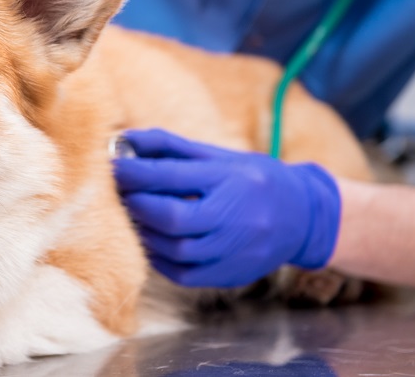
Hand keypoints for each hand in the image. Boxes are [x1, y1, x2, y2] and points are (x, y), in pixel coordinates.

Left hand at [113, 129, 339, 287]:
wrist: (303, 216)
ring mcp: (236, 250)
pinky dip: (159, 259)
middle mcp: (237, 217)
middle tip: (117, 194)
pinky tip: (150, 242)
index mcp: (231, 179)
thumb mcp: (218, 155)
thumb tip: (122, 140)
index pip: (173, 177)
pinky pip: (184, 273)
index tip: (112, 166)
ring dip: (143, 233)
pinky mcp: (232, 275)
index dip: (135, 173)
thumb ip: (169, 147)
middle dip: (137, 205)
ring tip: (129, 216)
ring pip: (176, 249)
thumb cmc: (252, 179)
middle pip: (173, 217)